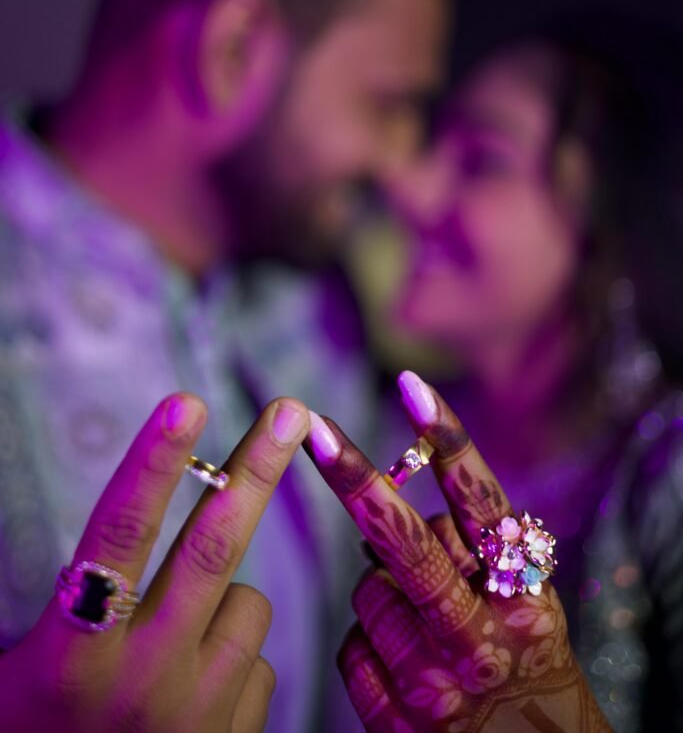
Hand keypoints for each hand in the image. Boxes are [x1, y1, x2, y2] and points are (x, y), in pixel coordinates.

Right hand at [0, 392, 309, 732]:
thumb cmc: (34, 732)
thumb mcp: (23, 666)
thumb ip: (73, 594)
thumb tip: (120, 523)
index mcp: (72, 658)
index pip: (117, 537)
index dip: (153, 463)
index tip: (187, 399)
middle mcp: (140, 684)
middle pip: (211, 551)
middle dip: (255, 470)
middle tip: (291, 411)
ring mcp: (196, 718)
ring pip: (248, 605)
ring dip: (224, 596)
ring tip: (175, 634)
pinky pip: (259, 661)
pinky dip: (236, 653)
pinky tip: (195, 687)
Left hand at [305, 375, 611, 731]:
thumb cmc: (519, 652)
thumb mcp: (522, 596)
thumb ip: (469, 547)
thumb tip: (387, 500)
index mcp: (524, 596)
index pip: (481, 505)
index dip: (447, 441)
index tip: (410, 385)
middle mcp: (484, 641)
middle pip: (408, 547)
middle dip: (357, 480)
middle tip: (316, 430)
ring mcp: (438, 688)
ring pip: (369, 595)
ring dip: (380, 593)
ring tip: (420, 621)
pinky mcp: (399, 724)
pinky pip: (353, 649)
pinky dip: (368, 645)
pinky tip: (403, 664)